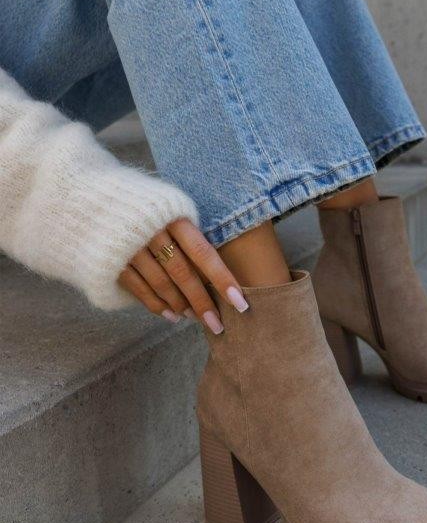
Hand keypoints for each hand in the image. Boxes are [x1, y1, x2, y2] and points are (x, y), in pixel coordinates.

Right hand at [117, 218, 247, 332]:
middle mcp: (152, 232)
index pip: (203, 252)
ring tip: (195, 318)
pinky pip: (140, 289)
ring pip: (162, 284)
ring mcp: (130, 248)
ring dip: (181, 305)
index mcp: (173, 216)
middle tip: (217, 325)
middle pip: (183, 273)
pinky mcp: (113, 262)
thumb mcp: (170, 207)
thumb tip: (214, 267)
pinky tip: (171, 315)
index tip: (240, 302)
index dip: (222, 278)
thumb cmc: (144, 205)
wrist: (91, 197)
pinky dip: (157, 305)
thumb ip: (188, 232)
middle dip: (202, 302)